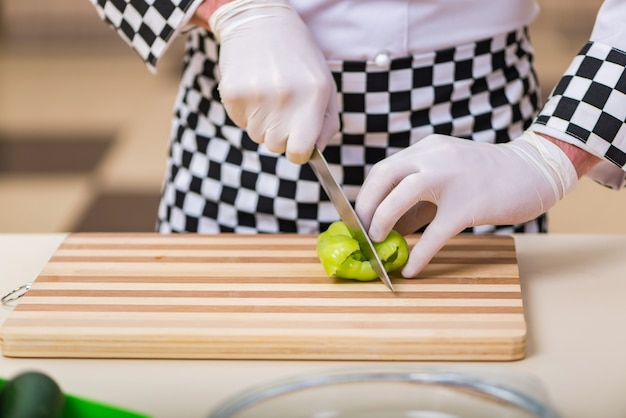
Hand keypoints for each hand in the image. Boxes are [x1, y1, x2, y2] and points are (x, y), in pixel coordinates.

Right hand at [209, 0, 339, 163]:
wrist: (261, 21)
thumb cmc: (298, 56)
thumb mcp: (325, 84)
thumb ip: (327, 123)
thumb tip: (315, 151)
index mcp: (313, 96)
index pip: (299, 152)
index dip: (298, 151)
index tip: (298, 143)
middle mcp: (285, 98)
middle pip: (276, 147)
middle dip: (280, 135)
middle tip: (283, 108)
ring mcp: (256, 96)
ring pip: (257, 136)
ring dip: (263, 122)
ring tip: (268, 93)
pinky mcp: (233, 93)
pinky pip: (240, 122)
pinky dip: (247, 111)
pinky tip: (254, 87)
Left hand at [354, 131, 578, 277]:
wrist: (534, 170)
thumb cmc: (488, 177)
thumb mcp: (448, 176)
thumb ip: (419, 198)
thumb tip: (390, 227)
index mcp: (428, 149)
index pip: (384, 169)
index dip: (367, 194)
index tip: (360, 217)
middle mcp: (434, 157)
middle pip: (384, 175)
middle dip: (367, 205)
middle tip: (363, 230)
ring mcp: (451, 179)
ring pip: (403, 195)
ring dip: (383, 219)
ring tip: (379, 241)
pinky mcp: (469, 205)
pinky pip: (436, 233)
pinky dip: (419, 253)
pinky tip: (411, 270)